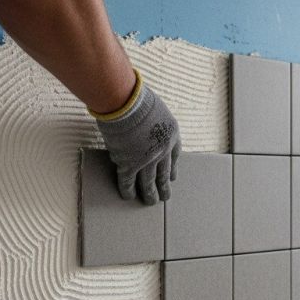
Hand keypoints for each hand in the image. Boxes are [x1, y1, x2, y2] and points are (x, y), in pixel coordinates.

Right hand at [95, 75, 180, 204]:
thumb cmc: (137, 98)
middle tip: (165, 197)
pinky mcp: (128, 164)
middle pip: (164, 173)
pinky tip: (128, 196)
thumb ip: (154, 121)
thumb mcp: (156, 108)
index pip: (174, 158)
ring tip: (151, 202)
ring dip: (149, 194)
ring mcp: (146, 159)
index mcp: (171, 135)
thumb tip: (145, 124)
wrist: (125, 102)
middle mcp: (162, 151)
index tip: (172, 178)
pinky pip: (128, 181)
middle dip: (164, 186)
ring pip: (149, 182)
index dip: (172, 169)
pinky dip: (128, 190)